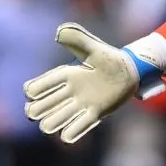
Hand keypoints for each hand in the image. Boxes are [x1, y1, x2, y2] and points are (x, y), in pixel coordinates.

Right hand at [23, 23, 164, 142]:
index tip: (54, 84)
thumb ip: (77, 38)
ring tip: (70, 113)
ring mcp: (78, 106)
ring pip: (49, 124)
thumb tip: (58, 32)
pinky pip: (71, 133)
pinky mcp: (93, 115)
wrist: (132, 71)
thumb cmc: (111, 58)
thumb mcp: (94, 47)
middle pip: (35, 110)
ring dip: (54, 122)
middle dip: (39, 110)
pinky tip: (80, 123)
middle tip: (59, 102)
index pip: (33, 90)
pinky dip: (70, 133)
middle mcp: (66, 94)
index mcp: (64, 76)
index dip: (35, 91)